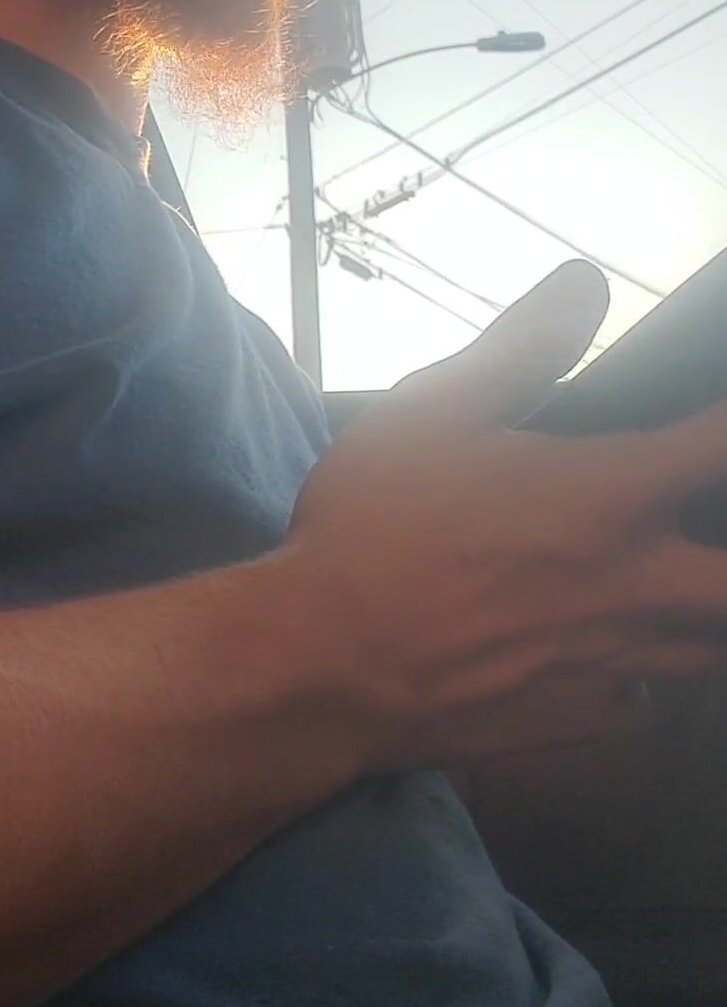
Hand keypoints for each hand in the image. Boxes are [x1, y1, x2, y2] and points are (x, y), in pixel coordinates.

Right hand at [287, 261, 726, 768]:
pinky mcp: (578, 723)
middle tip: (709, 524)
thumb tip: (586, 283)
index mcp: (603, 498)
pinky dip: (642, 676)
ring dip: (701, 612)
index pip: (717, 449)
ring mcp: (610, 663)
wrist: (319, 665)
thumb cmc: (370, 529)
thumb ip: (519, 348)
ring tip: (675, 585)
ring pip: (708, 649)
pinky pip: (644, 702)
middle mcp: (629, 585)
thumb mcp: (430, 412)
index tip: (723, 417)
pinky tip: (609, 654)